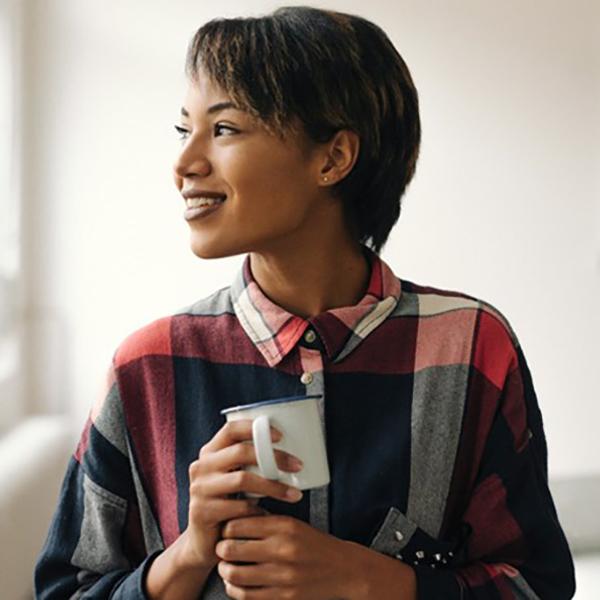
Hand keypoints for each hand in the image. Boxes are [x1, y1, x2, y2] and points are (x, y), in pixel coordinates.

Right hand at [181, 420, 304, 569]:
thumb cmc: (229, 504)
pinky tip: (270, 516)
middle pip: (240, 452)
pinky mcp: (202, 512)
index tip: (280, 436)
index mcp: (210, 453)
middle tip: (297, 466)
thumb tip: (290, 450)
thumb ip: (250, 464)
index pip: (230, 429)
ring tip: (294, 495)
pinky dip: (259, 511)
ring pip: (242, 479)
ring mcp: (199, 489)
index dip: (254, 428)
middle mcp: (201, 467)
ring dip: (273, 487)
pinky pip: (239, 507)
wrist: (205, 543)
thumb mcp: (235, 478)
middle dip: (273, 457)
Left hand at [215, 514, 368, 598]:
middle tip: (221, 549)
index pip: (238, 524)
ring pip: (235, 574)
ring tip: (226, 567)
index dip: (226, 528)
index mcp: (284, 526)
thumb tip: (235, 521)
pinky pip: (247, 596)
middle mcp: (282, 549)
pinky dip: (235, 590)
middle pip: (231, 549)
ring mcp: (282, 576)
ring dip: (225, 571)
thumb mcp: (294, 524)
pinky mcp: (284, 597)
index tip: (225, 530)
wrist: (344, 570)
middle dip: (221, 549)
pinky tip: (235, 584)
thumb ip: (267, 522)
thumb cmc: (315, 545)